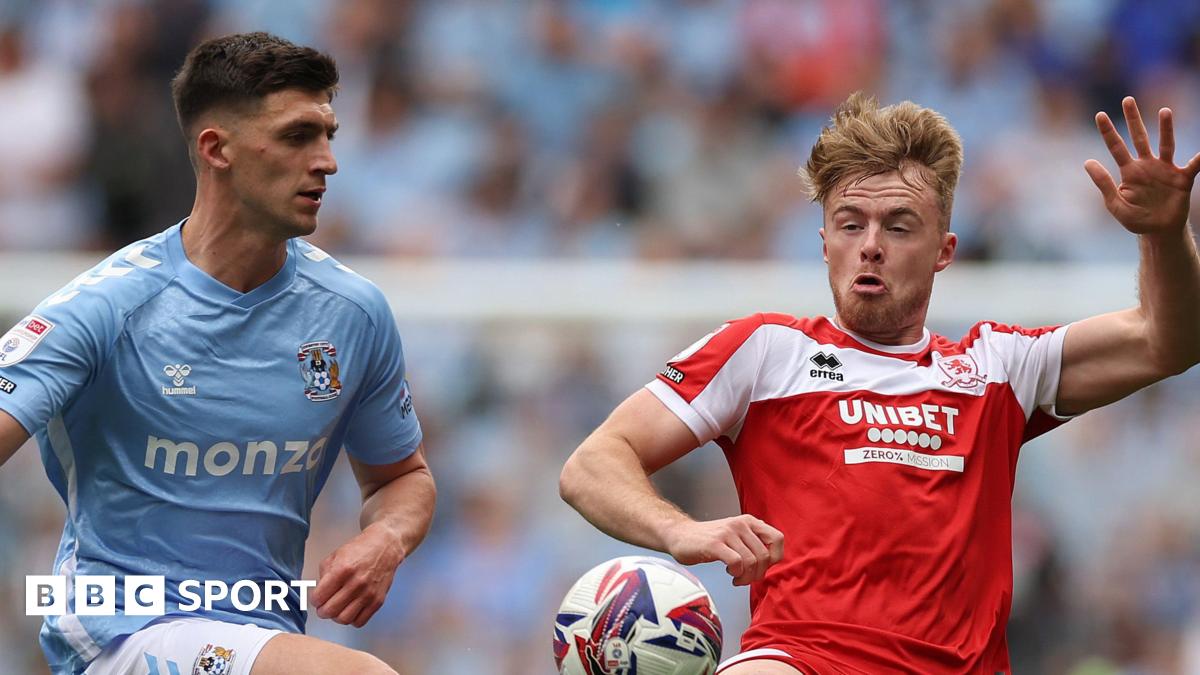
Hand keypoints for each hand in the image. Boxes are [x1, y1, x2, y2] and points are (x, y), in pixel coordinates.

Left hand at [310, 523, 404, 626]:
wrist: (384, 547)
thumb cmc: (360, 550)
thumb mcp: (335, 556)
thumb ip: (324, 575)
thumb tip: (319, 593)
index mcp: (342, 570)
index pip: (319, 597)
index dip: (314, 600)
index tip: (316, 599)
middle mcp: (356, 583)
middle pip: (330, 611)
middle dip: (322, 611)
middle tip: (323, 607)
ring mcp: (368, 594)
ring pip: (344, 619)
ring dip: (336, 617)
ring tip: (337, 609)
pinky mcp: (377, 601)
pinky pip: (359, 621)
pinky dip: (351, 619)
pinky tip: (350, 610)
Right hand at [663, 515, 783, 585]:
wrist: (679, 535)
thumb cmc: (709, 540)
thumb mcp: (736, 535)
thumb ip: (753, 542)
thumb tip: (772, 559)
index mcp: (749, 521)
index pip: (777, 539)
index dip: (774, 557)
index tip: (762, 566)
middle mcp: (740, 524)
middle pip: (764, 556)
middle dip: (758, 573)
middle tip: (746, 578)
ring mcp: (727, 533)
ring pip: (752, 561)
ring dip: (746, 577)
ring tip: (737, 578)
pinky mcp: (715, 544)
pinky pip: (737, 563)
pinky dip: (736, 573)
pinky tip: (729, 573)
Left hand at [1085, 96, 1199, 235]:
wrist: (1159, 231)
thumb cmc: (1136, 219)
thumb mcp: (1115, 204)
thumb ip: (1103, 183)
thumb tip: (1087, 161)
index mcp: (1129, 171)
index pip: (1116, 147)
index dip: (1108, 132)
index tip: (1098, 115)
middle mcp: (1147, 165)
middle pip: (1139, 137)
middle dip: (1133, 119)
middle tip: (1126, 100)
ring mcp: (1165, 169)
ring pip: (1166, 144)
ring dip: (1165, 128)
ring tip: (1164, 111)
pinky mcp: (1182, 178)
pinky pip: (1194, 165)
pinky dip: (1199, 158)